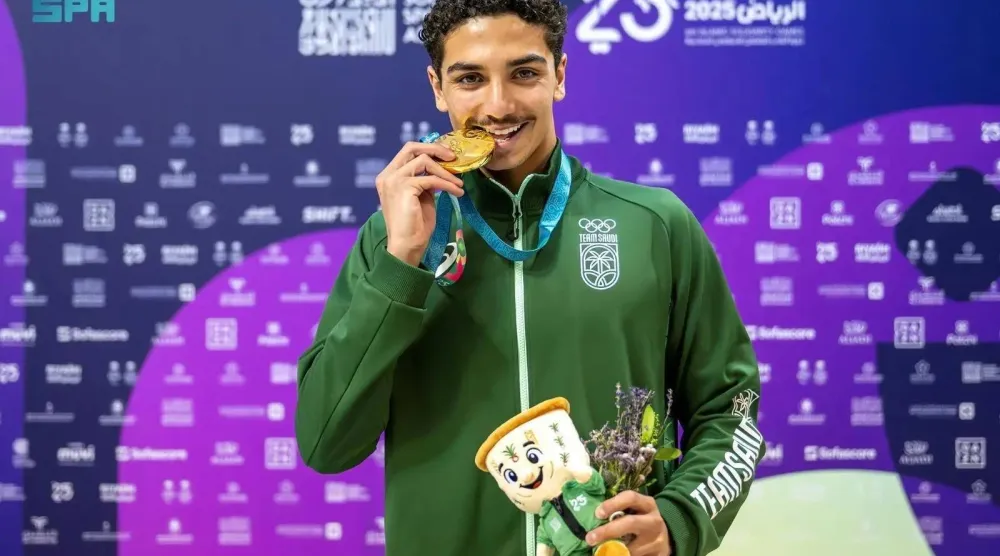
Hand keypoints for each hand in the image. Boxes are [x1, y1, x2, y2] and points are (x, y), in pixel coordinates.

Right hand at [375, 141, 465, 265]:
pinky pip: (432, 179)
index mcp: (389, 176)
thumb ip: (425, 180)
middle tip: (453, 158)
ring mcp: (394, 180)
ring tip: (458, 184)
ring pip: (424, 161)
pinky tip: (457, 192)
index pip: (408, 151)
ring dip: (445, 172)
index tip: (446, 156)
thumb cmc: (414, 225)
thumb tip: (441, 169)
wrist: (406, 245)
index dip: (429, 149)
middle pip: (412, 147)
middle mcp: (388, 175)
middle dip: (435, 149)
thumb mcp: (421, 196)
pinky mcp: (404, 187)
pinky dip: (447, 184)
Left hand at [586, 491, 671, 555]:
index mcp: (648, 504)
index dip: (613, 504)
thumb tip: (593, 515)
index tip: (597, 513)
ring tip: (601, 550)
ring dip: (613, 550)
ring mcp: (658, 540)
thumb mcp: (636, 510)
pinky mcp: (660, 555)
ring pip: (632, 547)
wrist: (665, 537)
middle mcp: (654, 521)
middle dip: (607, 531)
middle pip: (630, 523)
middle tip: (590, 538)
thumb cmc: (642, 520)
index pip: (630, 497)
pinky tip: (614, 554)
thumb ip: (620, 510)